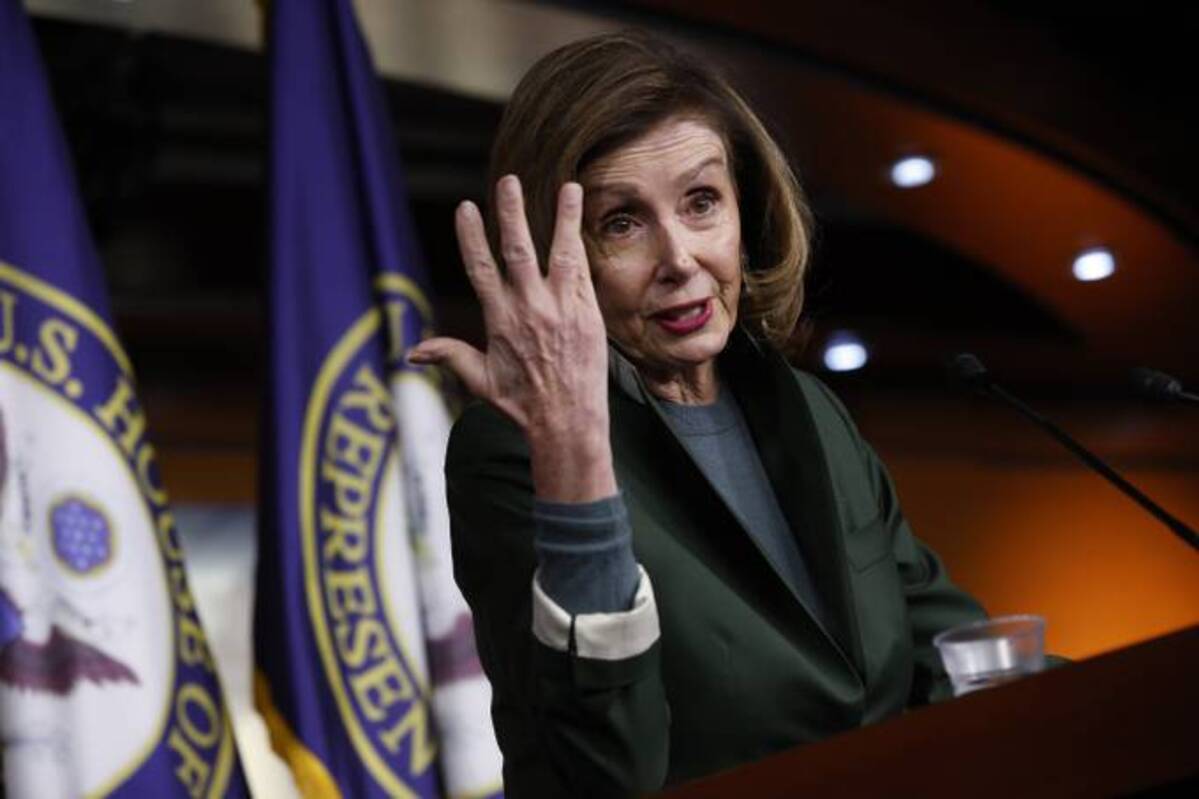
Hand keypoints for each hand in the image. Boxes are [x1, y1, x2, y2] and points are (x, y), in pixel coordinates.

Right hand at [409, 175, 615, 501]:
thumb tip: (410, 354)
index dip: (471, 237)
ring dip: (562, 217)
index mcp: (499, 320)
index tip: (465, 208)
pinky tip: (583, 220)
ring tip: (568, 187)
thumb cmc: (522, 403)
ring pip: (559, 253)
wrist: (566, 421)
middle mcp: (528, 309)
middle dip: (511, 214)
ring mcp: (560, 309)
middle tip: (508, 182)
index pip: (480, 268)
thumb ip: (449, 355)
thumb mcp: (480, 380)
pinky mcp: (586, 313)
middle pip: (517, 250)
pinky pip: (582, 271)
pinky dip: (581, 243)